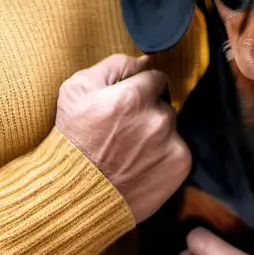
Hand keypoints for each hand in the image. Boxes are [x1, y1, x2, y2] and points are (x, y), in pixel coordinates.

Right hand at [55, 54, 190, 222]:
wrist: (77, 194)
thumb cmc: (73, 140)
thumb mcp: (76, 90)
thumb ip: (113, 66)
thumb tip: (144, 60)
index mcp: (134, 95)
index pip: (155, 76)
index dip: (140, 87)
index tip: (127, 103)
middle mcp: (158, 118)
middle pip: (163, 102)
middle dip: (147, 111)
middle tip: (123, 130)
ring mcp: (171, 143)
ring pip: (170, 126)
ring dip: (155, 132)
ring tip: (130, 150)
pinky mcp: (180, 165)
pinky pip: (177, 148)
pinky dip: (163, 154)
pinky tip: (140, 164)